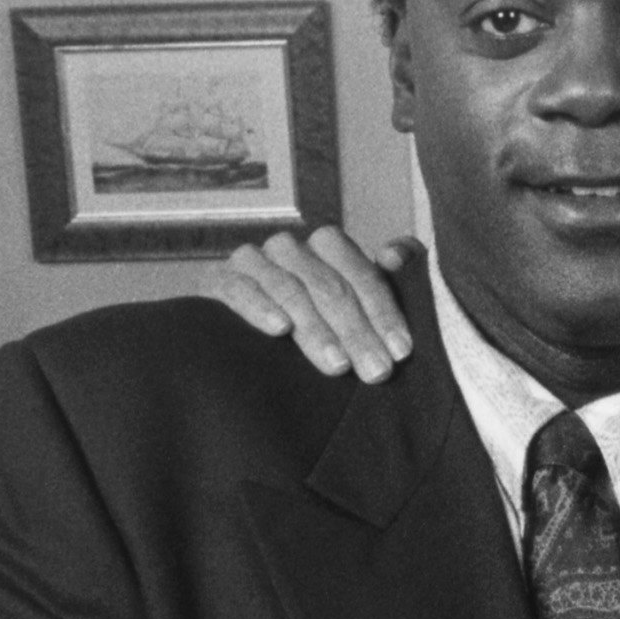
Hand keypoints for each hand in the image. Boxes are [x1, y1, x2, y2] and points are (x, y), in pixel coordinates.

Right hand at [208, 226, 419, 380]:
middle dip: (356, 332)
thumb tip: (395, 255)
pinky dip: (259, 307)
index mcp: (328, 246)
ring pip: (290, 290)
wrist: (243, 336)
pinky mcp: (218, 280)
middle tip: (376, 372)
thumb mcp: (357, 302)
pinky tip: (279, 329)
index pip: (360, 274)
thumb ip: (391, 277)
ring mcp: (254, 261)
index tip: (401, 352)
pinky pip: (239, 288)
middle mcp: (291, 249)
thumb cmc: (319, 322)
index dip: (383, 312)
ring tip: (338, 365)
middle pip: (328, 286)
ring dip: (316, 330)